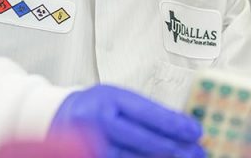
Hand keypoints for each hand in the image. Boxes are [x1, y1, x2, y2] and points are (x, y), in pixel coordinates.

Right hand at [50, 84, 204, 157]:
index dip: (175, 124)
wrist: (53, 117)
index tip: (196, 131)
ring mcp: (92, 143)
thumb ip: (145, 112)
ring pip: (132, 157)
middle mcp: (99, 120)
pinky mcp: (89, 156)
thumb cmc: (93, 106)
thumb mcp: (118, 99)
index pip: (148, 113)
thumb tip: (181, 126)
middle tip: (197, 152)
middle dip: (174, 148)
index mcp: (109, 98)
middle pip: (142, 139)